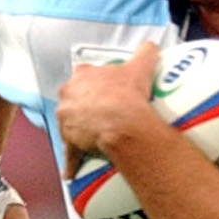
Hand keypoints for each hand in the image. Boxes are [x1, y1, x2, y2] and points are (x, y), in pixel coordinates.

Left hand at [57, 40, 158, 177]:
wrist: (123, 122)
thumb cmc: (128, 94)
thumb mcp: (140, 66)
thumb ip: (145, 52)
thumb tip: (152, 46)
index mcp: (83, 76)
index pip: (86, 77)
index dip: (97, 84)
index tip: (109, 92)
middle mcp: (69, 95)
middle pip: (75, 99)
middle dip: (85, 106)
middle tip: (104, 114)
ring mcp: (67, 119)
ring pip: (71, 124)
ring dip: (78, 130)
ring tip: (93, 137)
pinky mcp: (70, 141)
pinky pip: (70, 154)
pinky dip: (71, 163)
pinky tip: (71, 173)